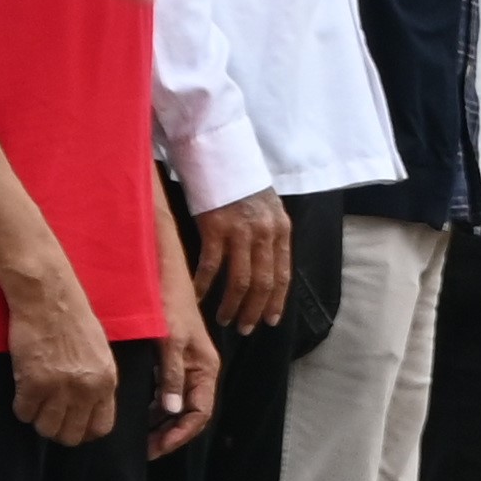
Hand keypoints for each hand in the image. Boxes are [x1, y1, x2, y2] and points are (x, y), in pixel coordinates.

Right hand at [6, 265, 119, 448]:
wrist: (48, 297)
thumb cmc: (74, 318)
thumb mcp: (100, 353)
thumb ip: (97, 381)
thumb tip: (89, 407)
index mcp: (106, 381)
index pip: (101, 427)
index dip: (84, 431)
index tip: (73, 425)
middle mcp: (86, 389)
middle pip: (71, 435)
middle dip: (58, 430)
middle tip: (49, 416)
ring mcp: (59, 388)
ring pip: (46, 428)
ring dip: (38, 419)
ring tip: (36, 403)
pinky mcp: (32, 382)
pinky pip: (23, 412)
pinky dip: (21, 407)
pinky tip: (23, 392)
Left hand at [152, 291, 218, 459]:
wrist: (162, 274)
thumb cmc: (169, 304)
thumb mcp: (171, 341)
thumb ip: (171, 376)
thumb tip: (171, 411)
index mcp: (206, 369)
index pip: (199, 413)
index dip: (180, 434)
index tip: (156, 448)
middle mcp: (200, 372)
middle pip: (190, 414)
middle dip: (169, 434)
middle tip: (144, 450)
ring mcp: (187, 367)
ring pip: (178, 405)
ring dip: (161, 423)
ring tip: (138, 437)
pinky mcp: (173, 361)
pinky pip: (167, 393)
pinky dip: (155, 407)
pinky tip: (138, 414)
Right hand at [191, 195, 291, 336]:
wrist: (220, 152)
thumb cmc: (240, 182)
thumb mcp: (266, 207)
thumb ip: (268, 235)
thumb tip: (264, 265)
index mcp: (281, 229)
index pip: (283, 274)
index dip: (277, 301)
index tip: (270, 321)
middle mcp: (265, 232)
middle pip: (263, 283)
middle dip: (254, 310)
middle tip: (245, 328)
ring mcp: (241, 231)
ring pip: (240, 280)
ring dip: (232, 305)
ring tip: (224, 319)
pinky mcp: (215, 227)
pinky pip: (211, 266)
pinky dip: (203, 285)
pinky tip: (197, 297)